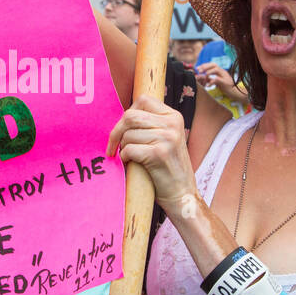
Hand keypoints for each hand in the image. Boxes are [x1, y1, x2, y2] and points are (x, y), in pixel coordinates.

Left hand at [106, 94, 197, 212]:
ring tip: (130, 157)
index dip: (127, 114)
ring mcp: (167, 138)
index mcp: (174, 116)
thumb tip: (122, 116)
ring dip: (122, 147)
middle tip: (113, 146)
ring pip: (128, 134)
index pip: (143, 100)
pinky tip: (131, 164)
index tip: (123, 129)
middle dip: (117, 132)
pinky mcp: (159, 153)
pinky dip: (125, 158)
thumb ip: (150, 124)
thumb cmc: (168, 167)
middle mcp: (172, 124)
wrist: (182, 194)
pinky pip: (129, 149)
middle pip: (131, 116)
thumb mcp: (166, 138)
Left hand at [195, 63, 245, 101]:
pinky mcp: (226, 83)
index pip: (212, 64)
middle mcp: (223, 72)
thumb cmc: (226, 88)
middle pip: (214, 64)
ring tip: (204, 77)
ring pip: (216, 69)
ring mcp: (225, 76)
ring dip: (208, 72)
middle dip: (205, 66)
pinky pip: (217, 79)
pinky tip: (208, 85)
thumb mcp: (217, 82)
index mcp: (221, 71)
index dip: (204, 65)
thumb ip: (210, 79)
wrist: (236, 93)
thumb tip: (201, 77)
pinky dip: (211, 82)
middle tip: (199, 71)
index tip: (198, 68)